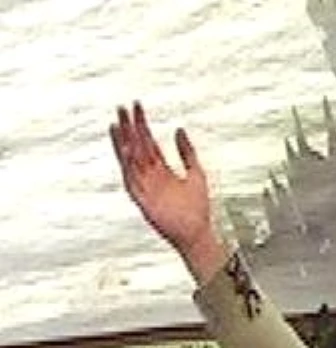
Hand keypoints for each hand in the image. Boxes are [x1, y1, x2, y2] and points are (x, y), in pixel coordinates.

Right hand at [110, 101, 228, 283]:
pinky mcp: (143, 200)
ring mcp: (146, 187)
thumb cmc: (198, 209)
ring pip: (130, 160)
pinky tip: (124, 149)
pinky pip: (131, 179)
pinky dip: (127, 165)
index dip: (142, 124)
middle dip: (130, 128)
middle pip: (136, 147)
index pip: (148, 142)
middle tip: (122, 108)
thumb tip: (179, 129)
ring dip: (123, 142)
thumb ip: (187, 152)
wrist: (196, 233)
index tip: (137, 106)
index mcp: (162, 170)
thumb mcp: (196, 173)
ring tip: (117, 124)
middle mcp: (151, 176)